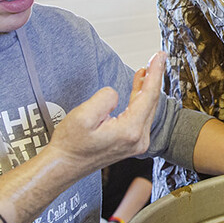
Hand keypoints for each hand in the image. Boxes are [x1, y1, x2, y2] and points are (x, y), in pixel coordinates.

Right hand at [47, 52, 164, 171]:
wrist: (64, 165)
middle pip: (152, 101)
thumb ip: (105, 98)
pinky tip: (139, 87)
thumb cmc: (71, 144)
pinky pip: (141, 115)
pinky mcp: (130, 143)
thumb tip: (116, 93)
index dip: (155, 73)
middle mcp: (138, 139)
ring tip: (149, 69)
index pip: (148, 95)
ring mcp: (136, 142)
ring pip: (147, 108)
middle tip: (158, 57)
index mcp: (130, 131)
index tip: (159, 57)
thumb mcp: (83, 116)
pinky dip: (140, 98)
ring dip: (147, 87)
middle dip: (155, 77)